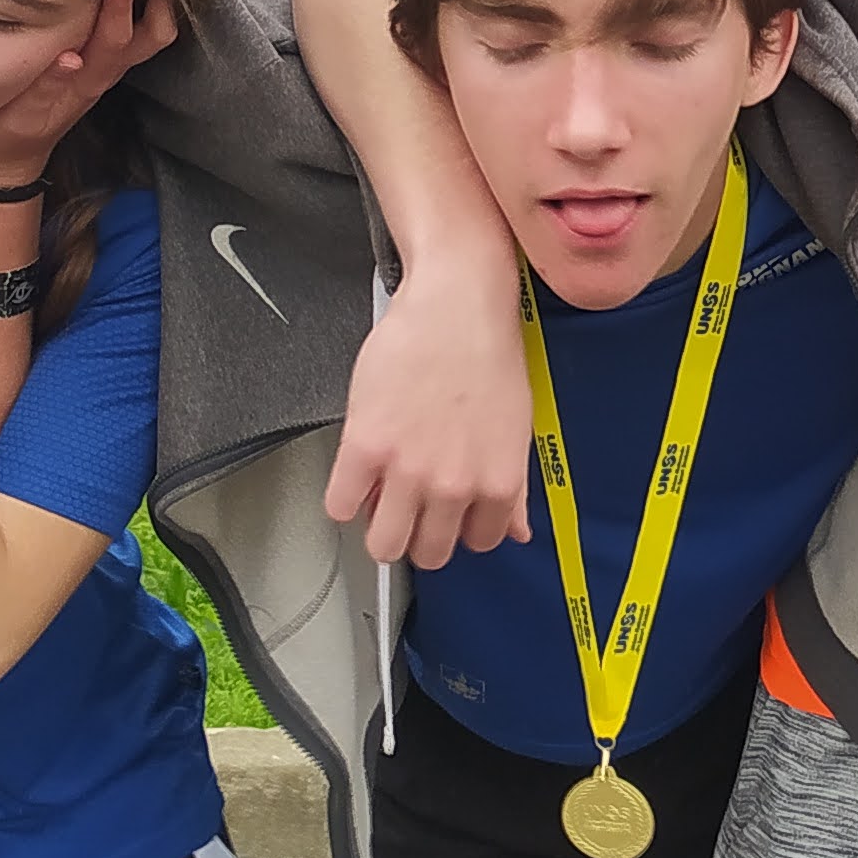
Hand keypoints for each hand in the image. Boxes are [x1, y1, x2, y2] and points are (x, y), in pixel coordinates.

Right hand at [0, 0, 181, 188]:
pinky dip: (136, 13)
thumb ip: (44, 86)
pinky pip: (127, 40)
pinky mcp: (96, 69)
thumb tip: (71, 57)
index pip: (116, 42)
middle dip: (157, 4)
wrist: (9, 159)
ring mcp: (103, 72)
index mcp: (85, 82)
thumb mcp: (18, 113)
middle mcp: (103, 74)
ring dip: (150, 6)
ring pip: (144, 40)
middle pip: (149, 40)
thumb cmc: (6, 130)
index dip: (123, 10)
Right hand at [324, 263, 535, 565]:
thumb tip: (517, 530)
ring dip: (379, 527)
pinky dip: (344, 498)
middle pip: (427, 554)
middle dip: (418, 533)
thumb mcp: (517, 426)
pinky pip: (339, 506)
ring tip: (380, 497)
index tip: (446, 511)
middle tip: (409, 504)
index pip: (477, 544)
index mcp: (497, 484)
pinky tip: (355, 476)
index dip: (458, 527)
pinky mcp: (365, 448)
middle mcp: (454, 486)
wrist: (457, 303)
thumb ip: (514, 487)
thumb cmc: (488, 352)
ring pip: (382, 544)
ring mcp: (407, 470)